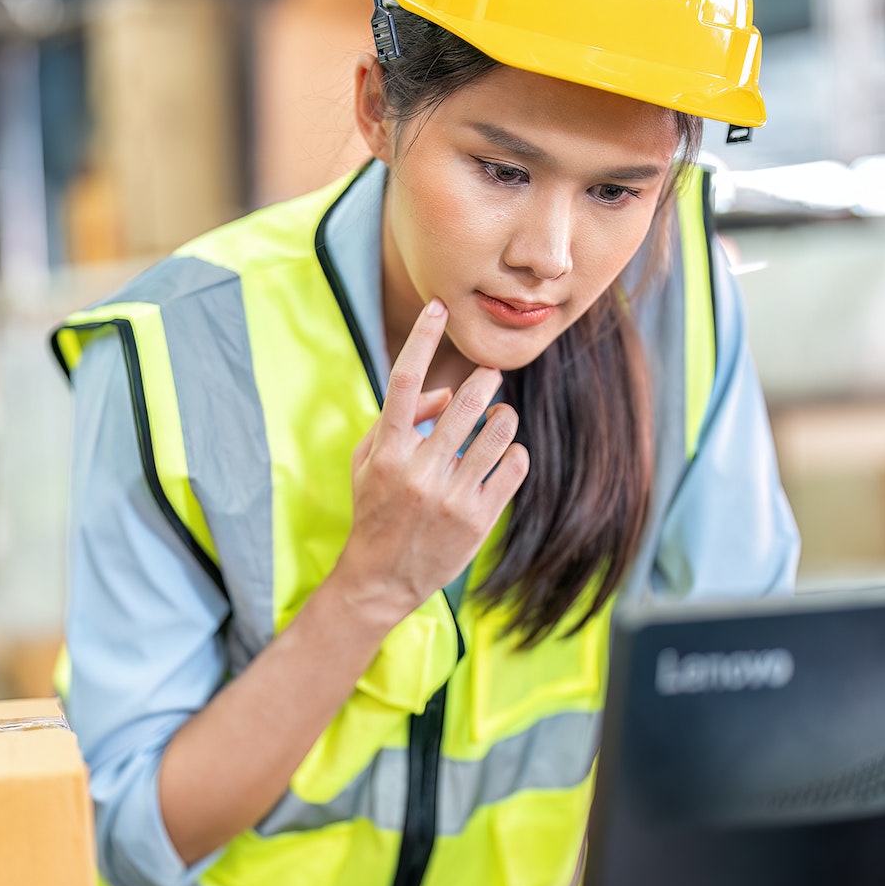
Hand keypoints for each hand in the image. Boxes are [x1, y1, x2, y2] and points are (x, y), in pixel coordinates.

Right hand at [331, 299, 530, 627]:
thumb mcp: (369, 461)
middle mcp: (418, 471)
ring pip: (498, 432)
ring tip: (500, 417)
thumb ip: (402, 420)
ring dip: (504, 416)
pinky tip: (505, 455)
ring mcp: (450, 496)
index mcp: (387, 451)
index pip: (404, 383)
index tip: (438, 307)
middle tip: (491, 376)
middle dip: (485, 381)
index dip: (422, 339)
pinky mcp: (478, 519)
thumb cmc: (374, 509)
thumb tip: (444, 391)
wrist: (381, 578)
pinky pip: (513, 467)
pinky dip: (515, 453)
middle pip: (464, 403)